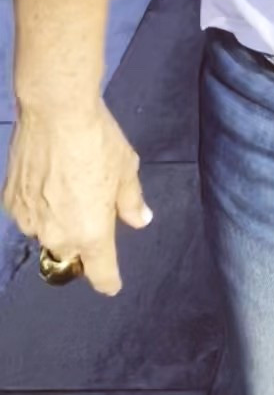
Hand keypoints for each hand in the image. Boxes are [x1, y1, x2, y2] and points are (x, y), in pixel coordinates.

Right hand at [2, 99, 153, 296]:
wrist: (55, 111)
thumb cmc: (98, 141)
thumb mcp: (126, 169)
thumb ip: (131, 202)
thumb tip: (140, 220)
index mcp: (92, 234)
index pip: (101, 275)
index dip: (109, 280)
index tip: (112, 282)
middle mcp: (59, 236)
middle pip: (72, 253)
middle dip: (82, 239)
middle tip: (89, 205)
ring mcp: (30, 222)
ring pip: (47, 233)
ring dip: (57, 221)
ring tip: (65, 184)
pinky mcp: (11, 203)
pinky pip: (28, 214)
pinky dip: (37, 204)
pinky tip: (45, 177)